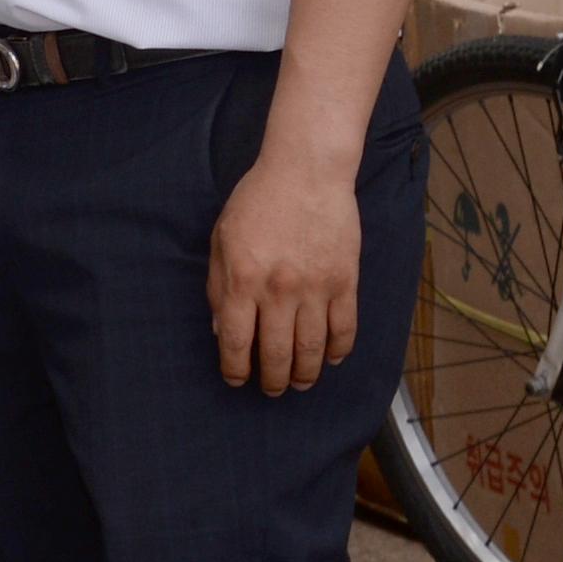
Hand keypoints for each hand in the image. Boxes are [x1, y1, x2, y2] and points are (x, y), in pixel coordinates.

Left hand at [209, 143, 362, 393]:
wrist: (306, 172)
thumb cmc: (257, 202)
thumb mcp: (222, 239)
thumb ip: (218, 286)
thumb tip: (222, 331)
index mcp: (243, 279)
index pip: (236, 342)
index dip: (235, 369)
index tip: (237, 380)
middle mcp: (279, 290)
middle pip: (276, 353)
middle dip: (273, 380)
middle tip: (272, 389)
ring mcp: (316, 287)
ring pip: (312, 349)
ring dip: (306, 374)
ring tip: (301, 383)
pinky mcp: (345, 281)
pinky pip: (345, 328)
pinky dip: (339, 350)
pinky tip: (331, 359)